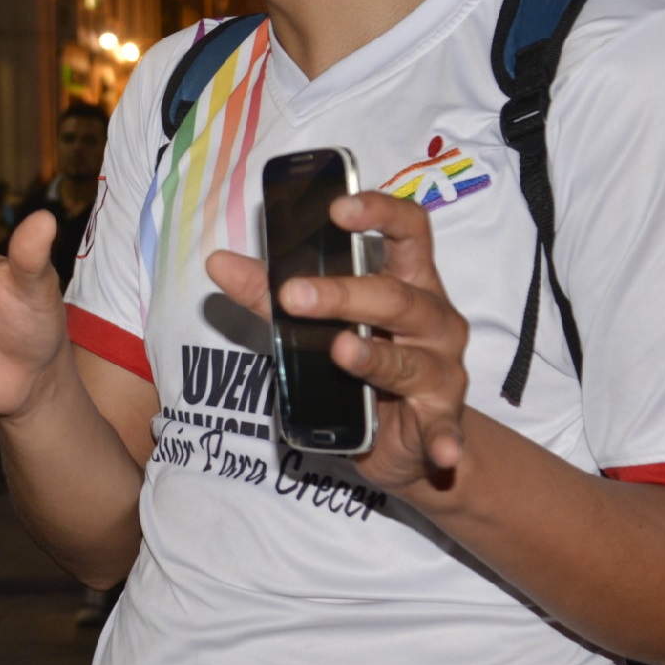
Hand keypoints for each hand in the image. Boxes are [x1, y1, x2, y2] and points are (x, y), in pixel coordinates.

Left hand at [202, 189, 472, 496]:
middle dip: (344, 294)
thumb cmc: (362, 362)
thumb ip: (269, 294)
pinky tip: (444, 455)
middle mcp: (434, 319)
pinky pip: (445, 430)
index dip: (379, 213)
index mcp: (408, 281)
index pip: (409, 230)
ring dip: (376, 359)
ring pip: (411, 360)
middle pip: (396, 297)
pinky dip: (446, 441)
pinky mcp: (441, 420)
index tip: (338, 209)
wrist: (401, 435)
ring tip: (341, 352)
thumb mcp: (316, 324)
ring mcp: (442, 370)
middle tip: (293, 296)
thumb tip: (219, 262)